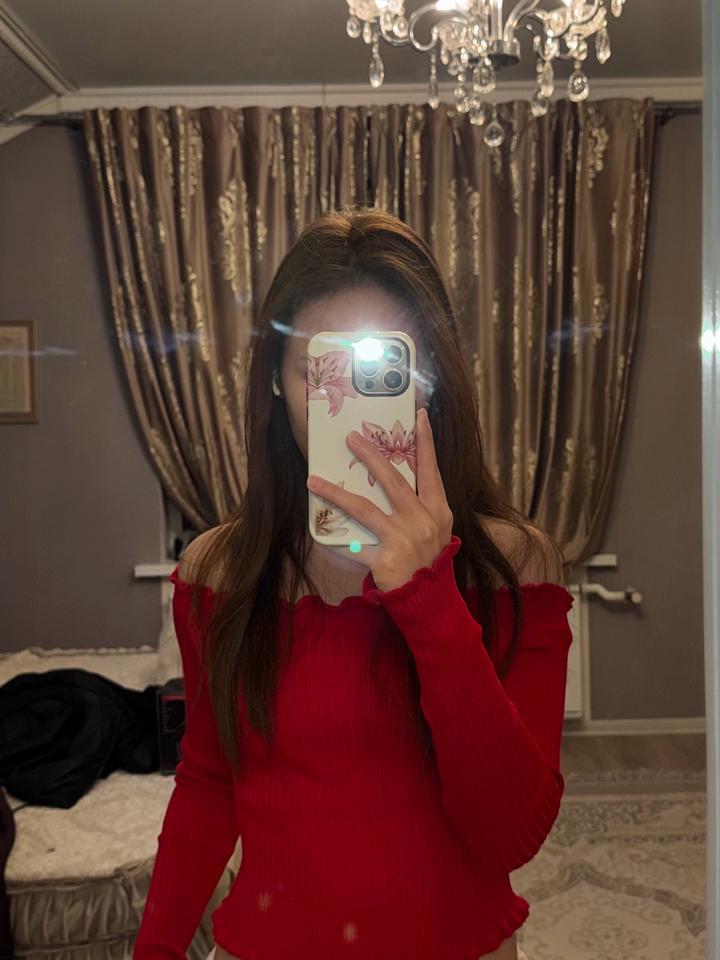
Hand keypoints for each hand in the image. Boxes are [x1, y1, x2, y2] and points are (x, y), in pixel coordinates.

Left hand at [306, 407, 454, 592]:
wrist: (430, 601)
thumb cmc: (429, 561)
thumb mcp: (436, 531)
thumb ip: (419, 507)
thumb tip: (390, 481)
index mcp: (437, 511)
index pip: (431, 470)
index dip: (426, 443)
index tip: (418, 417)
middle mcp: (422, 521)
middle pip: (392, 481)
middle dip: (371, 456)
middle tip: (351, 437)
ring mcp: (403, 540)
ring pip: (364, 508)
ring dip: (336, 493)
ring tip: (314, 480)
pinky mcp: (385, 560)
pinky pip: (353, 546)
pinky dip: (335, 540)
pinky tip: (318, 533)